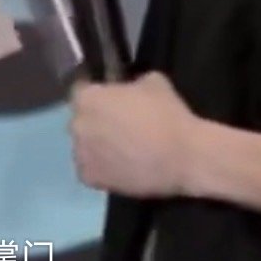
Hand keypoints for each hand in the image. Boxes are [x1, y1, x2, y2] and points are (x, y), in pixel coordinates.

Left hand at [69, 71, 208, 197]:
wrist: (183, 157)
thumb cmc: (166, 114)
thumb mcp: (152, 81)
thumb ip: (130, 83)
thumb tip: (128, 89)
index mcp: (87, 98)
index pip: (80, 90)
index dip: (96, 94)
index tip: (109, 99)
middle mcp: (77, 125)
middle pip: (82, 120)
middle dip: (96, 120)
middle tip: (119, 125)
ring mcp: (81, 154)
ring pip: (84, 146)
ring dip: (97, 145)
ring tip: (121, 150)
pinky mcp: (90, 179)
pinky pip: (89, 170)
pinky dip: (101, 168)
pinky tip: (120, 166)